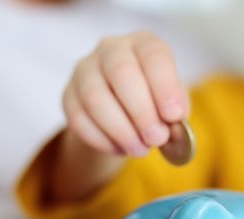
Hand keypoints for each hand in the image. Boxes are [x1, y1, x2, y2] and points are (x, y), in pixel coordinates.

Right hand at [63, 32, 188, 156]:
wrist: (124, 112)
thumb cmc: (156, 103)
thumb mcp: (173, 104)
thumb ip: (176, 115)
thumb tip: (172, 130)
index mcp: (144, 44)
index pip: (153, 55)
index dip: (165, 86)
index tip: (173, 115)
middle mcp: (111, 49)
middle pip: (122, 73)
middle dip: (141, 111)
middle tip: (157, 138)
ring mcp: (85, 70)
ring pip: (95, 97)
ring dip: (121, 130)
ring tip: (140, 149)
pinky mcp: (68, 95)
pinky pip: (78, 118)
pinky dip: (101, 139)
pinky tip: (119, 149)